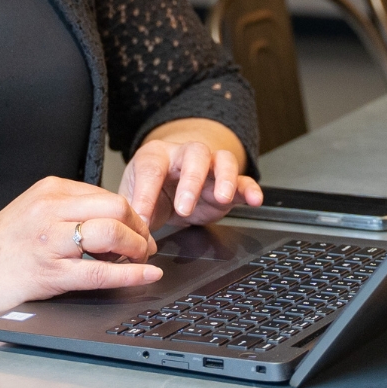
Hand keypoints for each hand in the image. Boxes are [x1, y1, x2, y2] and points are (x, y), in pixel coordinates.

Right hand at [0, 177, 162, 315]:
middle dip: (140, 229)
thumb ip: (68, 210)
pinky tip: (146, 275)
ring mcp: (49, 241)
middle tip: (146, 247)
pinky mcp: (48, 273)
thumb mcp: (33, 211)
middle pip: (117, 208)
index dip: (132, 215)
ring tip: (141, 260)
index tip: (140, 231)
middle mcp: (50, 209)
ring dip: (137, 248)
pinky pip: (99, 272)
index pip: (108, 194)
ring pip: (111, 234)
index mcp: (50, 190)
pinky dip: (130, 274)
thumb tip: (114, 220)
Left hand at [121, 121, 263, 230]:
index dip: (146, 194)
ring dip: (224, 179)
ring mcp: (210, 167)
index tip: (143, 219)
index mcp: (156, 156)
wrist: (168, 184)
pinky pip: (244, 180)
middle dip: (191, 181)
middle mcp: (185, 155)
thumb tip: (131, 233)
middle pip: (194, 154)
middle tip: (183, 207)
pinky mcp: (228, 184)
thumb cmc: (150, 188)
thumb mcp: (132, 198)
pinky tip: (255, 200)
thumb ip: (131, 212)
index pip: (151, 169)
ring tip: (221, 198)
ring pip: (223, 160)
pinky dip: (250, 189)